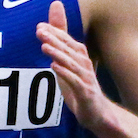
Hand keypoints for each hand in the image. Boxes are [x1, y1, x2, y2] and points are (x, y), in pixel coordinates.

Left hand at [36, 0, 106, 128]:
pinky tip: (54, 66)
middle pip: (69, 49)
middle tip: (40, 31)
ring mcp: (86, 79)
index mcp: (80, 56)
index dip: (55, 32)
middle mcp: (85, 64)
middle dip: (54, 39)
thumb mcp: (67, 65)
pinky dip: (65, 73)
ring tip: (45, 46)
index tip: (39, 26)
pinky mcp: (86, 93)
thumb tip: (48, 23)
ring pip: (71, 63)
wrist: (98, 113)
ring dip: (58, 54)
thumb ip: (59, 45)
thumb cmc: (80, 86)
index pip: (67, 41)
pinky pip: (75, 82)